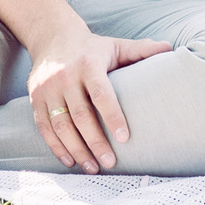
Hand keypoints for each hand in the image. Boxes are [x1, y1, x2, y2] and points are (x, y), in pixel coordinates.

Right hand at [27, 26, 172, 172]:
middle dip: (95, 142)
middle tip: (110, 163)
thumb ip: (142, 49)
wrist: (52, 37)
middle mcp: (65, 77)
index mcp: (89, 64)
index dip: (113, 116)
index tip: (125, 138)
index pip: (101, 94)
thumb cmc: (92, 47)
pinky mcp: (35, 98)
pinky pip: (44, 127)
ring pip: (60, 125)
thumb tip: (169, 48)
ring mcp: (47, 89)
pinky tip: (70, 160)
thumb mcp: (117, 45)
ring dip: (76, 149)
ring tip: (92, 167)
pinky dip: (56, 146)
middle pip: (80, 115)